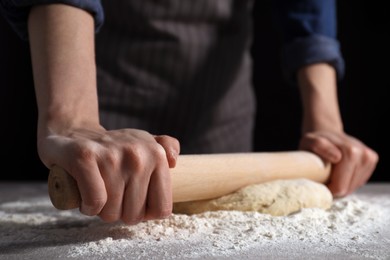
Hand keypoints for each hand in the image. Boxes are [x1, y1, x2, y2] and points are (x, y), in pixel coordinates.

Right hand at [37, 125, 179, 223]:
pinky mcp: (85, 157)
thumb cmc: (114, 148)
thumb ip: (167, 147)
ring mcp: (111, 155)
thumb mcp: (145, 143)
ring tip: (98, 192)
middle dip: (121, 212)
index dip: (146, 214)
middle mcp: (137, 153)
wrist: (74, 133)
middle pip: (135, 214)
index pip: (161, 209)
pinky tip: (85, 197)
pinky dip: (88, 207)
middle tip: (112, 195)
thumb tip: (174, 161)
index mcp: (156, 154)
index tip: (134, 203)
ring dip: (102, 211)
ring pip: (112, 212)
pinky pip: (95, 202)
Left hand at [299, 131, 378, 196]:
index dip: (326, 188)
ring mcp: (370, 159)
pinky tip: (339, 171)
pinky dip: (347, 181)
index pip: (340, 187)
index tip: (317, 181)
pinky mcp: (372, 162)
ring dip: (340, 185)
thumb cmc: (314, 141)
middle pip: (347, 189)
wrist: (326, 132)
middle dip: (333, 188)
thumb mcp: (309, 142)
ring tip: (330, 173)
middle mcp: (365, 155)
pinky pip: (358, 183)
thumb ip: (318, 146)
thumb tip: (337, 157)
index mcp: (351, 152)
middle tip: (322, 177)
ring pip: (353, 188)